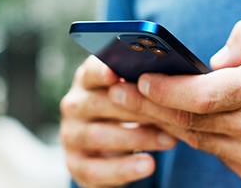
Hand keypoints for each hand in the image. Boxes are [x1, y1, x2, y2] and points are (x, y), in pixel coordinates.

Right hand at [60, 56, 176, 186]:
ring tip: (169, 141)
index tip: (116, 74)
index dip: (102, 71)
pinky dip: (123, 169)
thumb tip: (170, 80)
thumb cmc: (128, 114)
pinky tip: (148, 165)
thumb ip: (142, 86)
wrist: (112, 153)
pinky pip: (96, 169)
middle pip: (99, 103)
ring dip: (137, 138)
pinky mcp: (75, 164)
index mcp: (87, 82)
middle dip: (136, 108)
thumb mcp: (133, 97)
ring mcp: (71, 135)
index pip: (90, 72)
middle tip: (169, 113)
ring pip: (98, 136)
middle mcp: (74, 105)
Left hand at [108, 20, 240, 186]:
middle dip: (147, 107)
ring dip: (164, 122)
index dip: (165, 90)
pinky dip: (194, 136)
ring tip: (137, 105)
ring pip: (197, 139)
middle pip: (189, 121)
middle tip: (116, 93)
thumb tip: (213, 62)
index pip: (202, 96)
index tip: (139, 80)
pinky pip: (215, 153)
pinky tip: (175, 122)